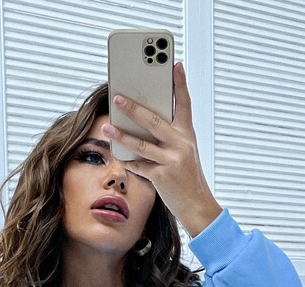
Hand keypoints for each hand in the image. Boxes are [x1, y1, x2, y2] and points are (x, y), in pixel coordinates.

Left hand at [103, 61, 221, 237]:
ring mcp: (172, 161)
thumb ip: (168, 136)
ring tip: (107, 126)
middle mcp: (181, 144)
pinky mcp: (162, 177)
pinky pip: (139, 165)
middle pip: (154, 121)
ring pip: (141, 144)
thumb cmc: (187, 177)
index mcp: (188, 135)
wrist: (197, 205)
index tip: (174, 64)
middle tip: (117, 97)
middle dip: (134, 108)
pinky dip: (128, 160)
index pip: (184, 104)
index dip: (180, 84)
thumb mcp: (184, 152)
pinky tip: (118, 155)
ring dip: (121, 134)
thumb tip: (141, 123)